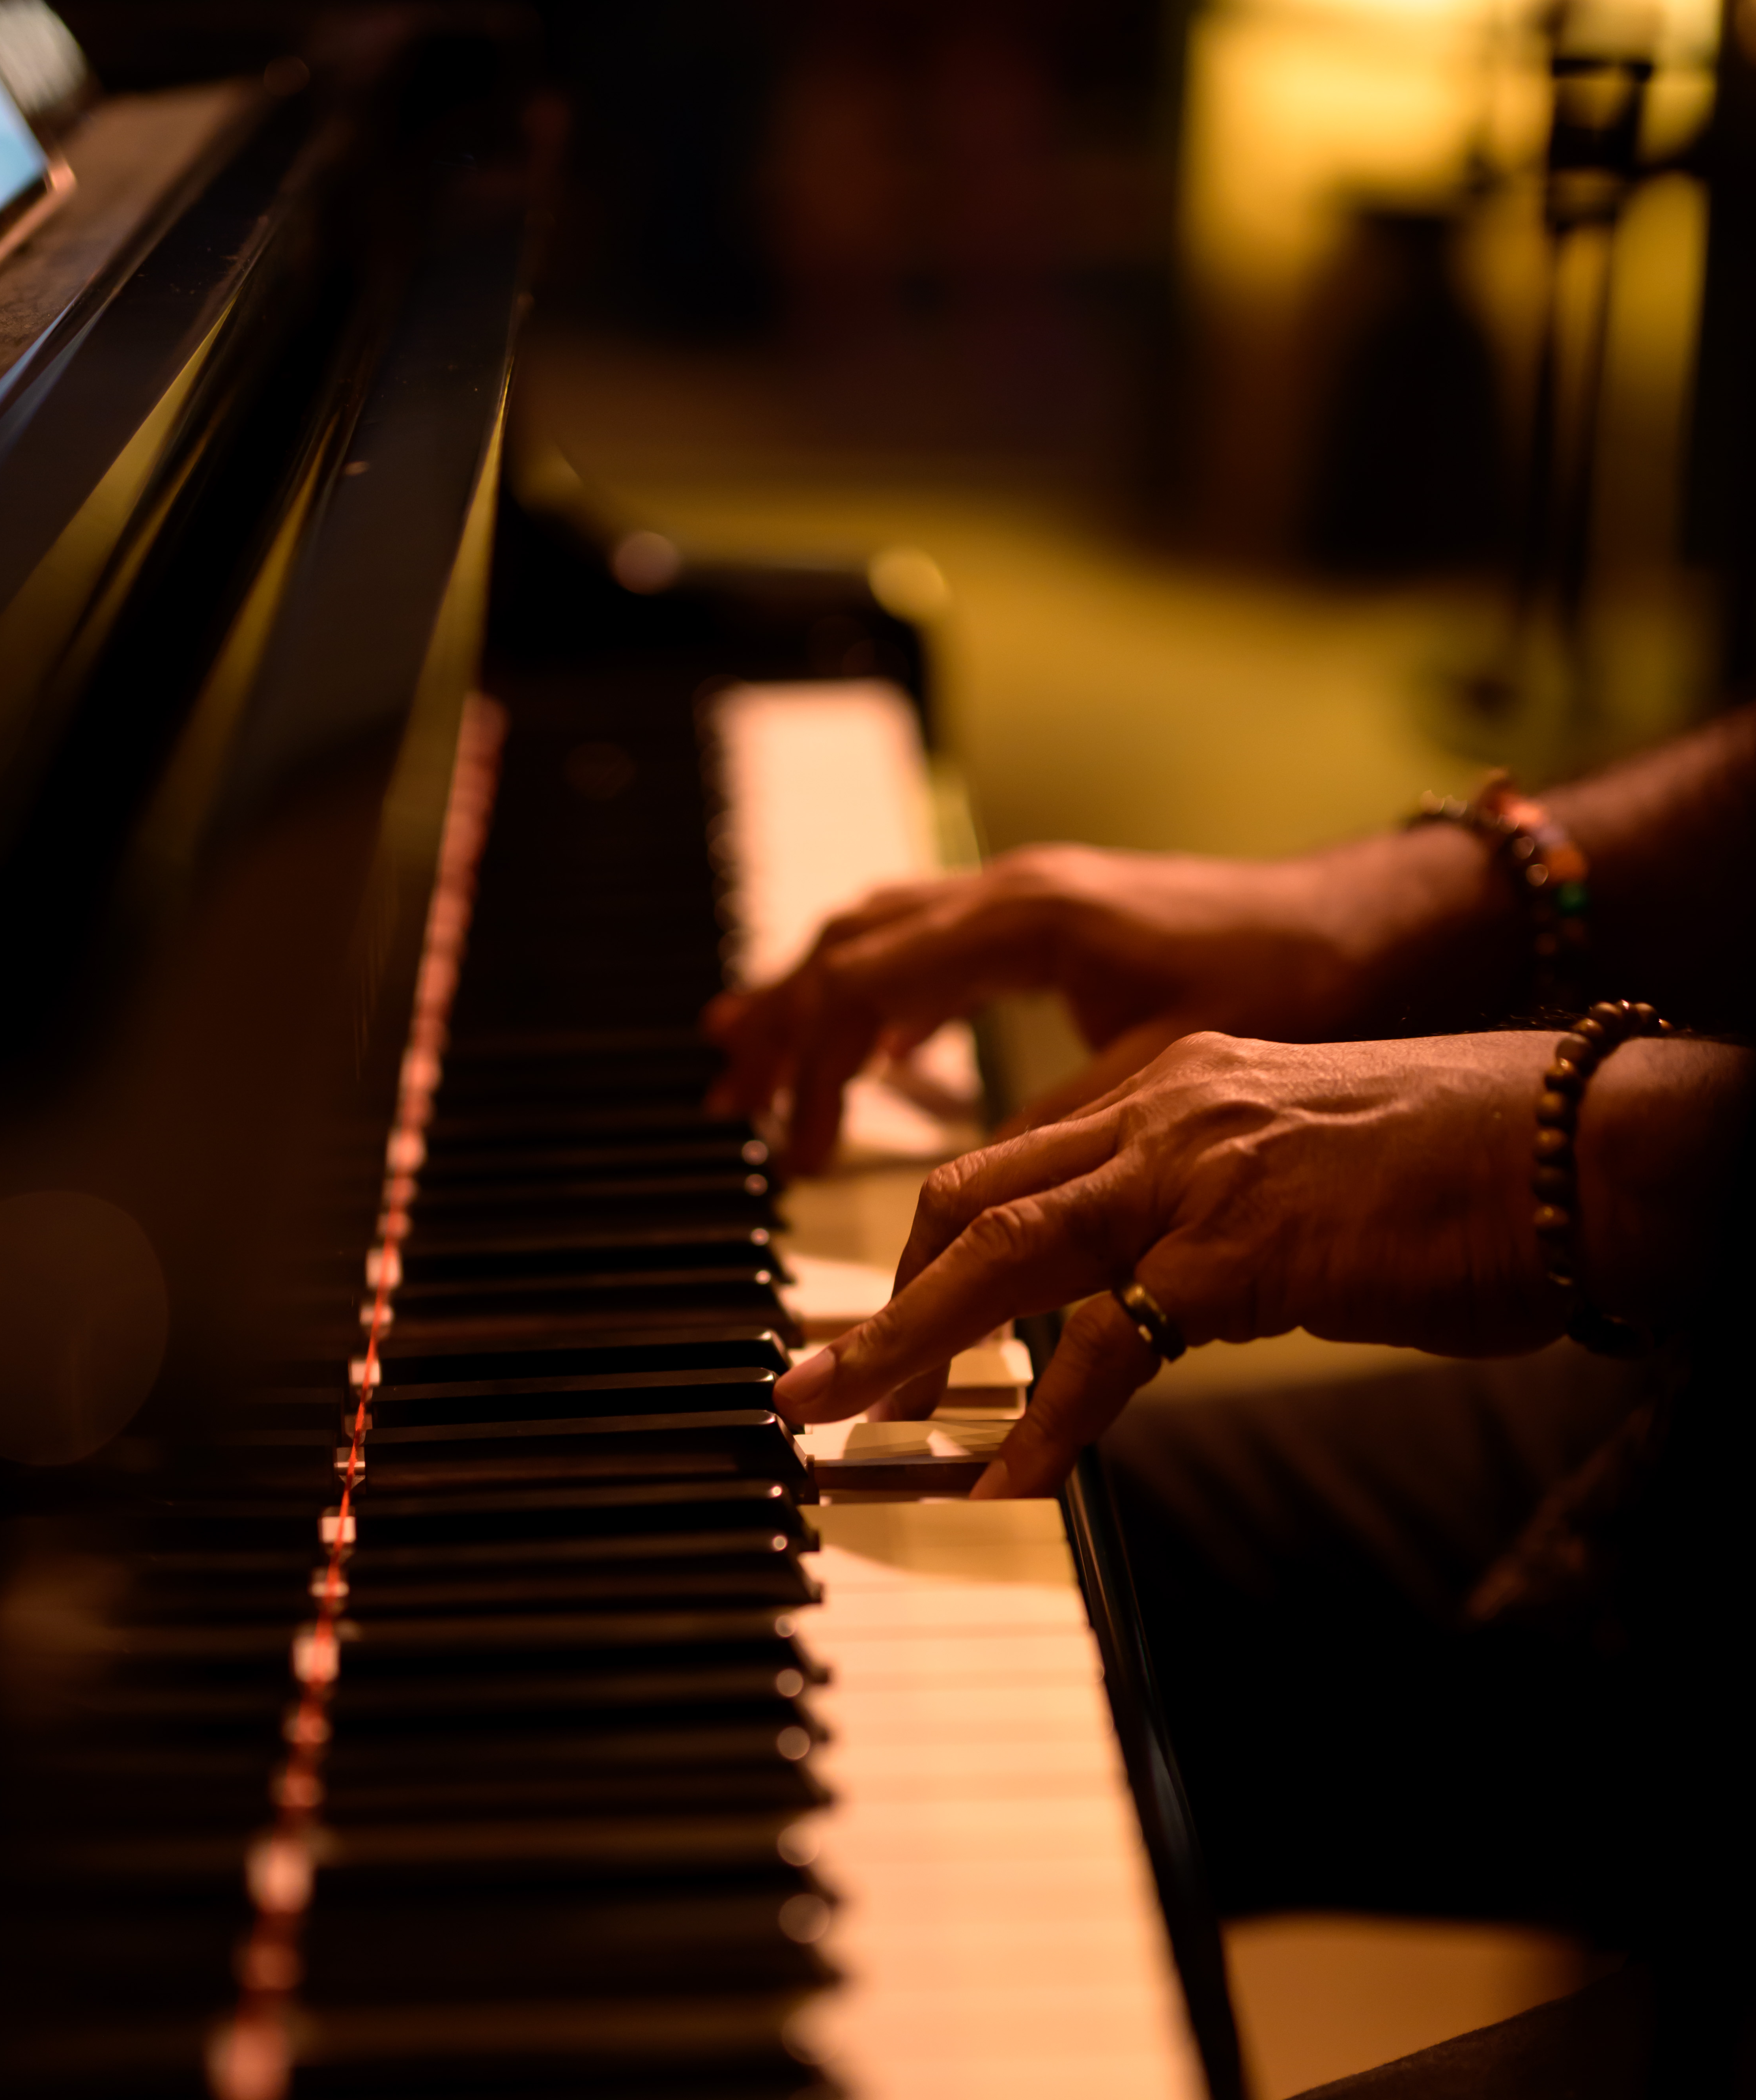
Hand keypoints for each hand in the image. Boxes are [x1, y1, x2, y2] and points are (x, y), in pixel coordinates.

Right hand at [706, 830, 1515, 1172]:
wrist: (1372, 923)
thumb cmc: (1289, 984)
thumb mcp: (1163, 1069)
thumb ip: (1059, 1130)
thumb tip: (973, 1207)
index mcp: (1027, 922)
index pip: (868, 986)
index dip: (816, 1071)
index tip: (796, 1152)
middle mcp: (1014, 892)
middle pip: (851, 946)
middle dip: (781, 1024)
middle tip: (728, 1098)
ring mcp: (1030, 894)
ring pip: (880, 933)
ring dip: (813, 999)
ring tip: (752, 1062)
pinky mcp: (1054, 915)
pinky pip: (930, 941)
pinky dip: (879, 993)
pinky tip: (869, 1044)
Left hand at [772, 1029, 1564, 1493]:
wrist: (1583, 1147)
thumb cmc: (1476, 1166)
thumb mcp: (1311, 1172)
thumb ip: (1224, 1216)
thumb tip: (1173, 1289)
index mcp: (1182, 1083)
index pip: (1016, 1160)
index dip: (934, 1243)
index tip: (882, 1316)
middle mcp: (1171, 1109)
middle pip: (972, 1200)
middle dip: (876, 1297)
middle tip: (809, 1379)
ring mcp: (1201, 1173)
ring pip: (1001, 1258)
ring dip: (905, 1347)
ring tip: (842, 1420)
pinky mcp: (1242, 1251)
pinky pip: (1106, 1347)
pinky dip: (1047, 1419)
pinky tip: (1013, 1479)